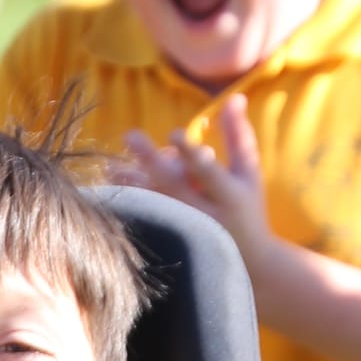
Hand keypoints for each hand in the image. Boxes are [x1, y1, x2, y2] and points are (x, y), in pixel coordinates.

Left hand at [113, 95, 276, 271]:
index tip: (173, 133)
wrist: (249, 265)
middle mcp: (206, 216)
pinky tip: (112, 188)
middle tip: (130, 135)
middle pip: (174, 188)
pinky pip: (146, 222)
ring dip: (132, 184)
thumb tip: (235, 96)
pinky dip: (129, 204)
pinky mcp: (172, 243)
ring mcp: (186, 233)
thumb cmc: (247, 208)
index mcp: (229, 197)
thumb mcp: (249, 172)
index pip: (208, 173)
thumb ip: (238, 135)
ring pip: (154, 206)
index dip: (191, 154)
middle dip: (151, 162)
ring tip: (112, 166)